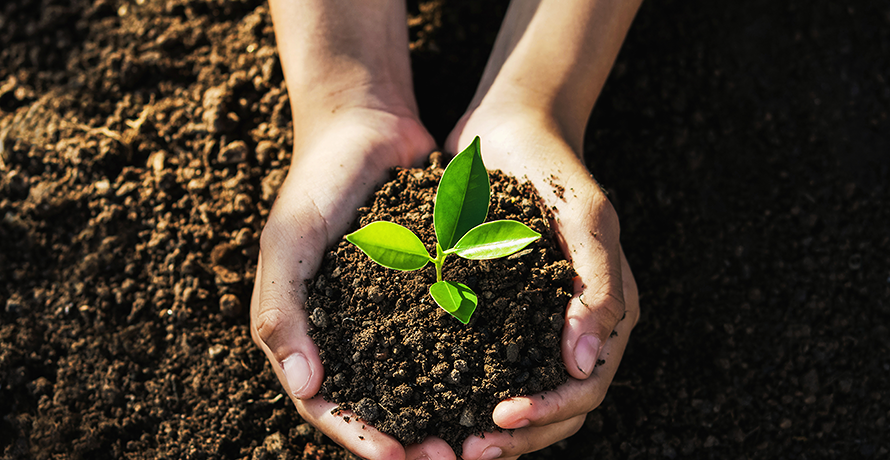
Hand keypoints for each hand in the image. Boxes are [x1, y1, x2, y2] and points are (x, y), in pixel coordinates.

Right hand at [250, 108, 455, 459]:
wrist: (366, 126)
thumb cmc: (317, 183)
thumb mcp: (288, 242)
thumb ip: (282, 311)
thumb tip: (306, 389)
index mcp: (307, 333)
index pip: (327, 406)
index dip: (361, 437)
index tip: (401, 458)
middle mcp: (349, 334)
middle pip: (377, 406)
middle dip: (410, 441)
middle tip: (452, 459)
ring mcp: (389, 317)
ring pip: (416, 383)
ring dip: (443, 414)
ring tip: (480, 436)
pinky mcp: (428, 294)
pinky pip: (447, 339)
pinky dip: (468, 366)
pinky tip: (500, 381)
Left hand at [446, 111, 639, 459]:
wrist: (511, 132)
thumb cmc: (552, 171)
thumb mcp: (584, 218)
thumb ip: (597, 286)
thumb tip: (586, 364)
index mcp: (608, 312)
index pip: (587, 387)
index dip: (548, 413)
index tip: (498, 419)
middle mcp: (577, 326)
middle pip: (559, 407)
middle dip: (520, 436)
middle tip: (467, 453)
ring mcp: (540, 323)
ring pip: (526, 396)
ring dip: (496, 430)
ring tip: (453, 444)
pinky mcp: (503, 313)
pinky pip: (493, 366)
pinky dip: (472, 392)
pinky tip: (437, 404)